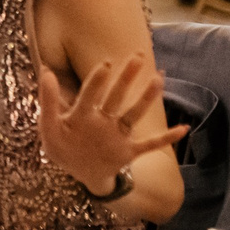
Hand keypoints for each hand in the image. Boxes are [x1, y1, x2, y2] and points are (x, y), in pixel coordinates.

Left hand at [34, 56, 188, 192]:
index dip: (97, 81)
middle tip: (137, 57)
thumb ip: (48, 101)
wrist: (81, 172)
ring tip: (158, 80)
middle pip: (116, 96)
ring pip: (133, 114)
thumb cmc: (63, 148)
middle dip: (126, 78)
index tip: (106, 65)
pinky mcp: (128, 151)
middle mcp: (104, 120)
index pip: (90, 95)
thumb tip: (46, 71)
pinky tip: (183, 129)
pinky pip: (150, 144)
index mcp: (83, 114)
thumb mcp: (49, 128)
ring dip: (145, 99)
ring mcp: (118, 135)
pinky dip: (166, 138)